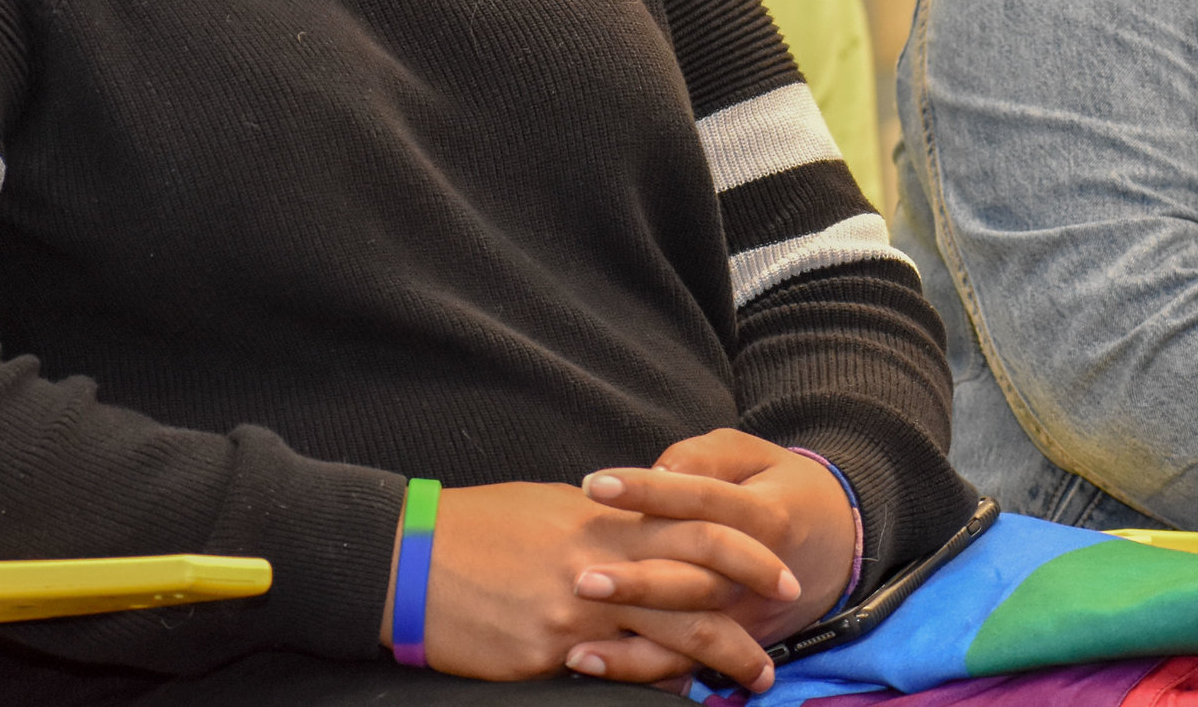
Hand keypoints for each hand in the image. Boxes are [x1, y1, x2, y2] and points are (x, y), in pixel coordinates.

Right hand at [415, 479, 799, 687]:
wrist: (408, 558)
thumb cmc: (479, 527)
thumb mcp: (552, 510)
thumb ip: (605, 525)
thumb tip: (642, 534)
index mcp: (605, 518)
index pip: (695, 524)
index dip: (746, 545)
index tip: (779, 565)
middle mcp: (602, 561)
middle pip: (699, 580)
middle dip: (751, 603)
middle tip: (789, 617)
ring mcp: (578, 610)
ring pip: (670, 634)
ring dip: (719, 658)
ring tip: (752, 677)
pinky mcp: (548, 652)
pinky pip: (617, 672)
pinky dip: (654, 682)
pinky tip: (678, 693)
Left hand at [569, 430, 857, 677]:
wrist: (839, 542)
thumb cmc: (779, 487)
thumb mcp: (754, 455)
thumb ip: (707, 457)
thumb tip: (659, 471)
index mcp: (765, 515)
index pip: (701, 500)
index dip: (648, 492)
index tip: (595, 484)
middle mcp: (758, 573)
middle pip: (694, 578)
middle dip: (637, 583)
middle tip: (580, 579)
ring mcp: (747, 614)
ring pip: (689, 632)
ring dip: (633, 641)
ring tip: (577, 645)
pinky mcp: (735, 642)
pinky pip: (686, 663)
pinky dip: (640, 670)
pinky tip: (593, 664)